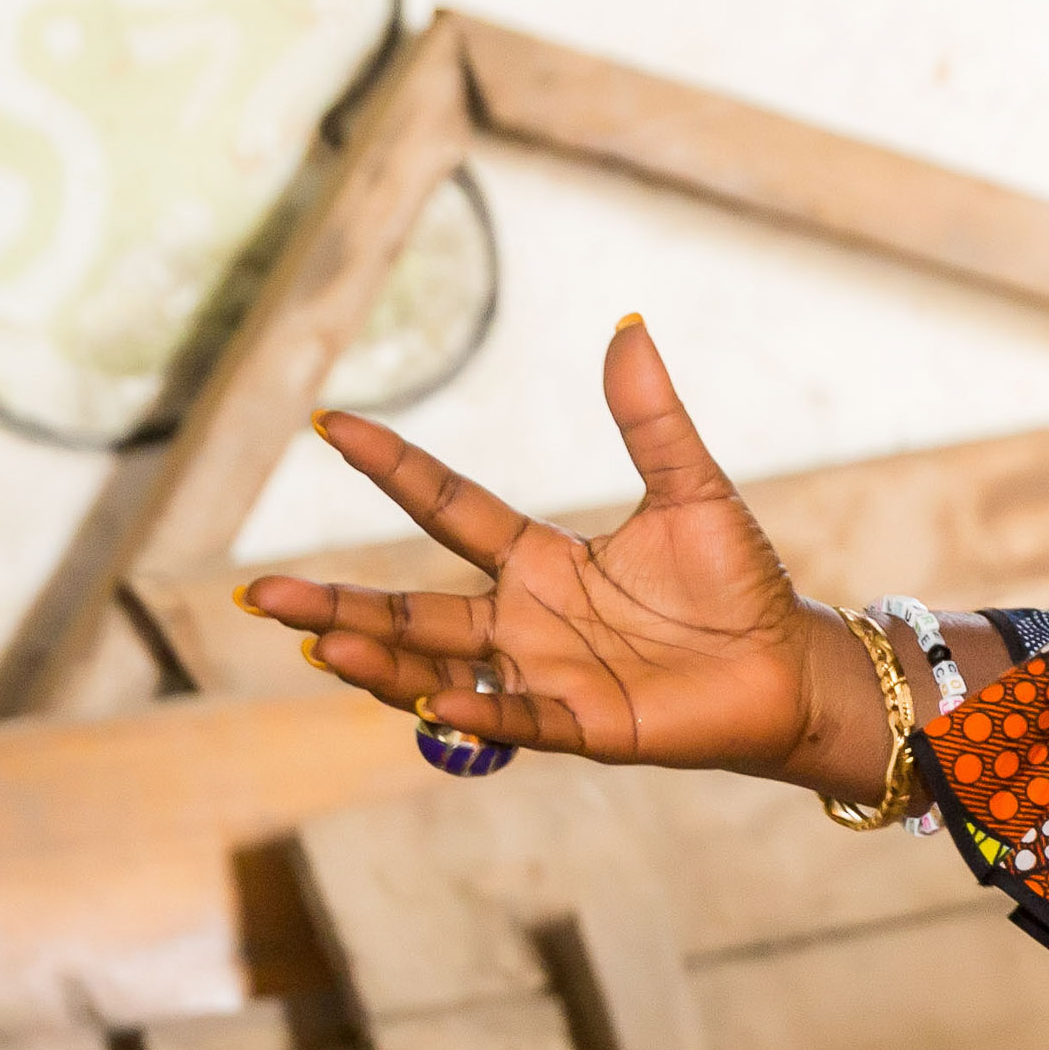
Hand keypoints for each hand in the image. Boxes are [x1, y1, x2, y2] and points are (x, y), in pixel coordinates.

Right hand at [242, 318, 878, 795]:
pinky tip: (432, 700)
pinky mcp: (590, 725)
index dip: (393, 466)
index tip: (329, 421)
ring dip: (382, 660)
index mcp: (541, 561)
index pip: (448, 506)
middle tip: (256, 596)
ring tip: (317, 645)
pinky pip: (521, 718)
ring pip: (443, 669)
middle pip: (413, 610)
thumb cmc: (738, 583)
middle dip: (336, 607)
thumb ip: (651, 418)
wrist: (792, 665)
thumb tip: (627, 324)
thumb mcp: (692, 488)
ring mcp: (548, 677)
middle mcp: (526, 621)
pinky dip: (478, 712)